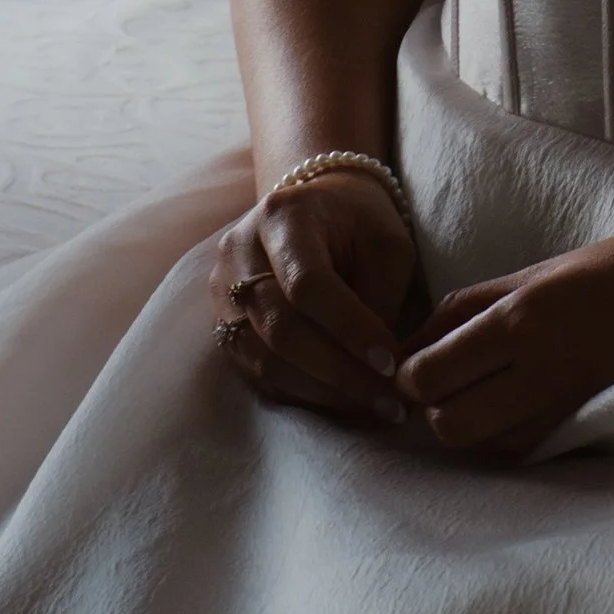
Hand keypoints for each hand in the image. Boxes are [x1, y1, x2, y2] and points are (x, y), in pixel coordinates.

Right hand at [208, 169, 417, 427]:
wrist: (312, 206)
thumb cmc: (358, 222)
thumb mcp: (386, 243)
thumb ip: (380, 298)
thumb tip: (378, 367)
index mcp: (282, 216)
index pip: (307, 284)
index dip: (350, 329)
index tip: (392, 363)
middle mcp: (239, 252)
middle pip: (280, 326)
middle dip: (339, 372)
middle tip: (389, 401)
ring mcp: (222, 291)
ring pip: (263, 358)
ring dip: (322, 392)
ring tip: (371, 406)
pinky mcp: (223, 324)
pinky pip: (256, 372)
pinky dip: (301, 393)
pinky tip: (340, 401)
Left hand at [397, 225, 613, 458]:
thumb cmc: (597, 271)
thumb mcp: (520, 277)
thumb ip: (458, 314)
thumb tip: (406, 349)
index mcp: (518, 320)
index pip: (430, 375)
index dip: (408, 374)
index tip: (413, 359)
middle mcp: (536, 370)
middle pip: (448, 424)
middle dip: (431, 407)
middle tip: (440, 380)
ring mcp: (558, 405)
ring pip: (477, 446)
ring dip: (462, 424)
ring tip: (474, 390)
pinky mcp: (573, 425)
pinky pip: (513, 450)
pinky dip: (495, 435)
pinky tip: (504, 405)